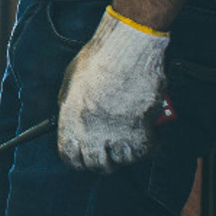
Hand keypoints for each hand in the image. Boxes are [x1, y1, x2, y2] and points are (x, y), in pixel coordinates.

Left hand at [57, 6, 169, 172]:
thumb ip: (69, 107)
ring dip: (124, 153)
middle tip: (107, 151)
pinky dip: (146, 145)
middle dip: (102, 161)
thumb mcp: (70, 83)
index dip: (77, 159)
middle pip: (98, 165)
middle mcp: (93, 132)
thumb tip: (70, 123)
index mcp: (71, 120)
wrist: (126, 50)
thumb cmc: (97, 60)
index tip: (83, 157)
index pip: (70, 158)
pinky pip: (145, 151)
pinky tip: (144, 132)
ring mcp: (119, 134)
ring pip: (122, 161)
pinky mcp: (143, 131)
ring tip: (124, 138)